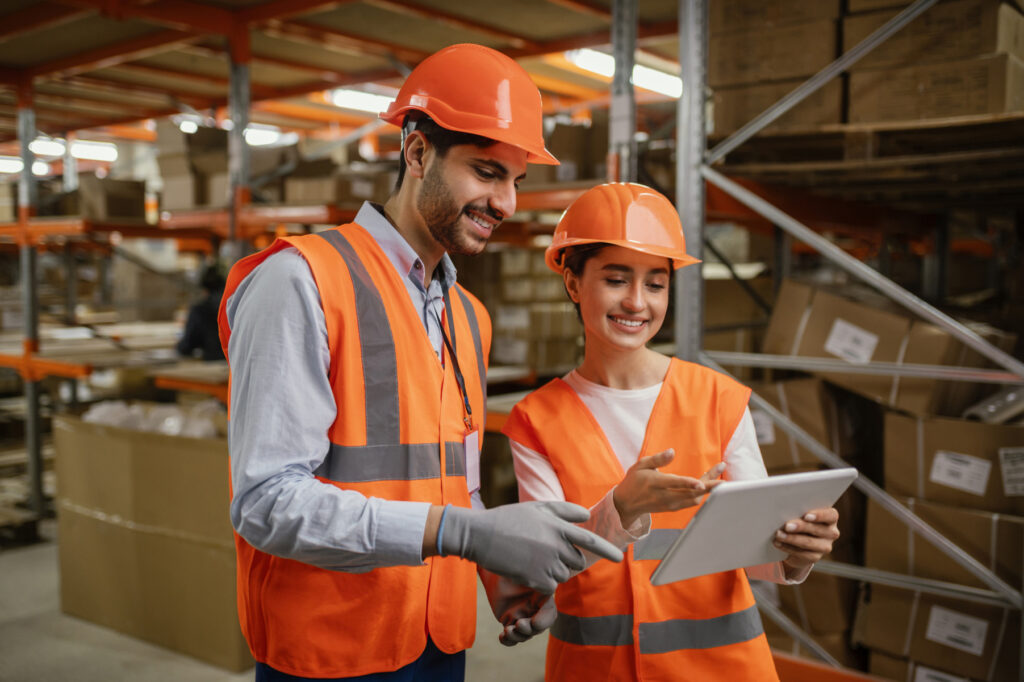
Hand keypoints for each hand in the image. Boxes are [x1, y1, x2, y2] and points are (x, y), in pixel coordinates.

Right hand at [440, 502, 623, 593]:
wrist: (481, 535)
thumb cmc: (508, 519)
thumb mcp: (536, 508)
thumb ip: (564, 511)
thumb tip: (587, 516)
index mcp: (558, 527)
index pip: (590, 540)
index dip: (607, 550)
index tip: (619, 557)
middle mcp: (557, 545)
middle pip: (577, 561)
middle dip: (567, 560)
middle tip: (545, 552)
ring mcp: (547, 563)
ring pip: (564, 575)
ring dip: (553, 571)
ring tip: (532, 558)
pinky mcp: (537, 578)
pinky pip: (550, 586)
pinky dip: (542, 582)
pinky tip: (527, 570)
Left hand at [479, 569, 555, 645]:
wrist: (493, 572)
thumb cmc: (510, 569)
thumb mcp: (523, 572)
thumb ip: (535, 578)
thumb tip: (545, 581)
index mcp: (543, 598)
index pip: (549, 614)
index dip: (544, 621)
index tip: (534, 622)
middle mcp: (535, 609)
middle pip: (538, 628)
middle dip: (529, 630)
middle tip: (518, 624)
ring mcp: (523, 616)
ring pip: (525, 635)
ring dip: (518, 636)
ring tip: (507, 630)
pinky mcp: (510, 621)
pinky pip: (512, 637)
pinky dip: (508, 640)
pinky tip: (502, 637)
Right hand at [613, 450, 724, 527]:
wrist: (626, 504)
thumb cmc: (634, 481)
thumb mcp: (640, 465)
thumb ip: (657, 458)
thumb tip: (672, 451)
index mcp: (655, 484)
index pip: (675, 484)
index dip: (689, 483)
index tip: (702, 482)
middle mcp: (664, 496)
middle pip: (690, 492)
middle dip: (708, 484)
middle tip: (722, 474)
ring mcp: (670, 504)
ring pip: (694, 499)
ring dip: (708, 489)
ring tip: (719, 475)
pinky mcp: (674, 508)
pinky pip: (692, 502)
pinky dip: (703, 493)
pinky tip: (710, 483)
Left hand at [775, 507, 839, 575]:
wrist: (798, 542)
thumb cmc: (799, 520)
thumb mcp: (800, 514)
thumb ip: (798, 511)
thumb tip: (785, 511)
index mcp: (830, 517)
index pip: (831, 515)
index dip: (819, 515)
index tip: (806, 516)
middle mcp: (831, 532)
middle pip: (818, 529)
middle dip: (801, 527)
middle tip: (787, 526)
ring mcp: (825, 546)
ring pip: (809, 542)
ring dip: (792, 538)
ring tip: (779, 535)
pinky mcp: (815, 557)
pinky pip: (802, 553)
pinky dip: (788, 547)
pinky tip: (778, 543)